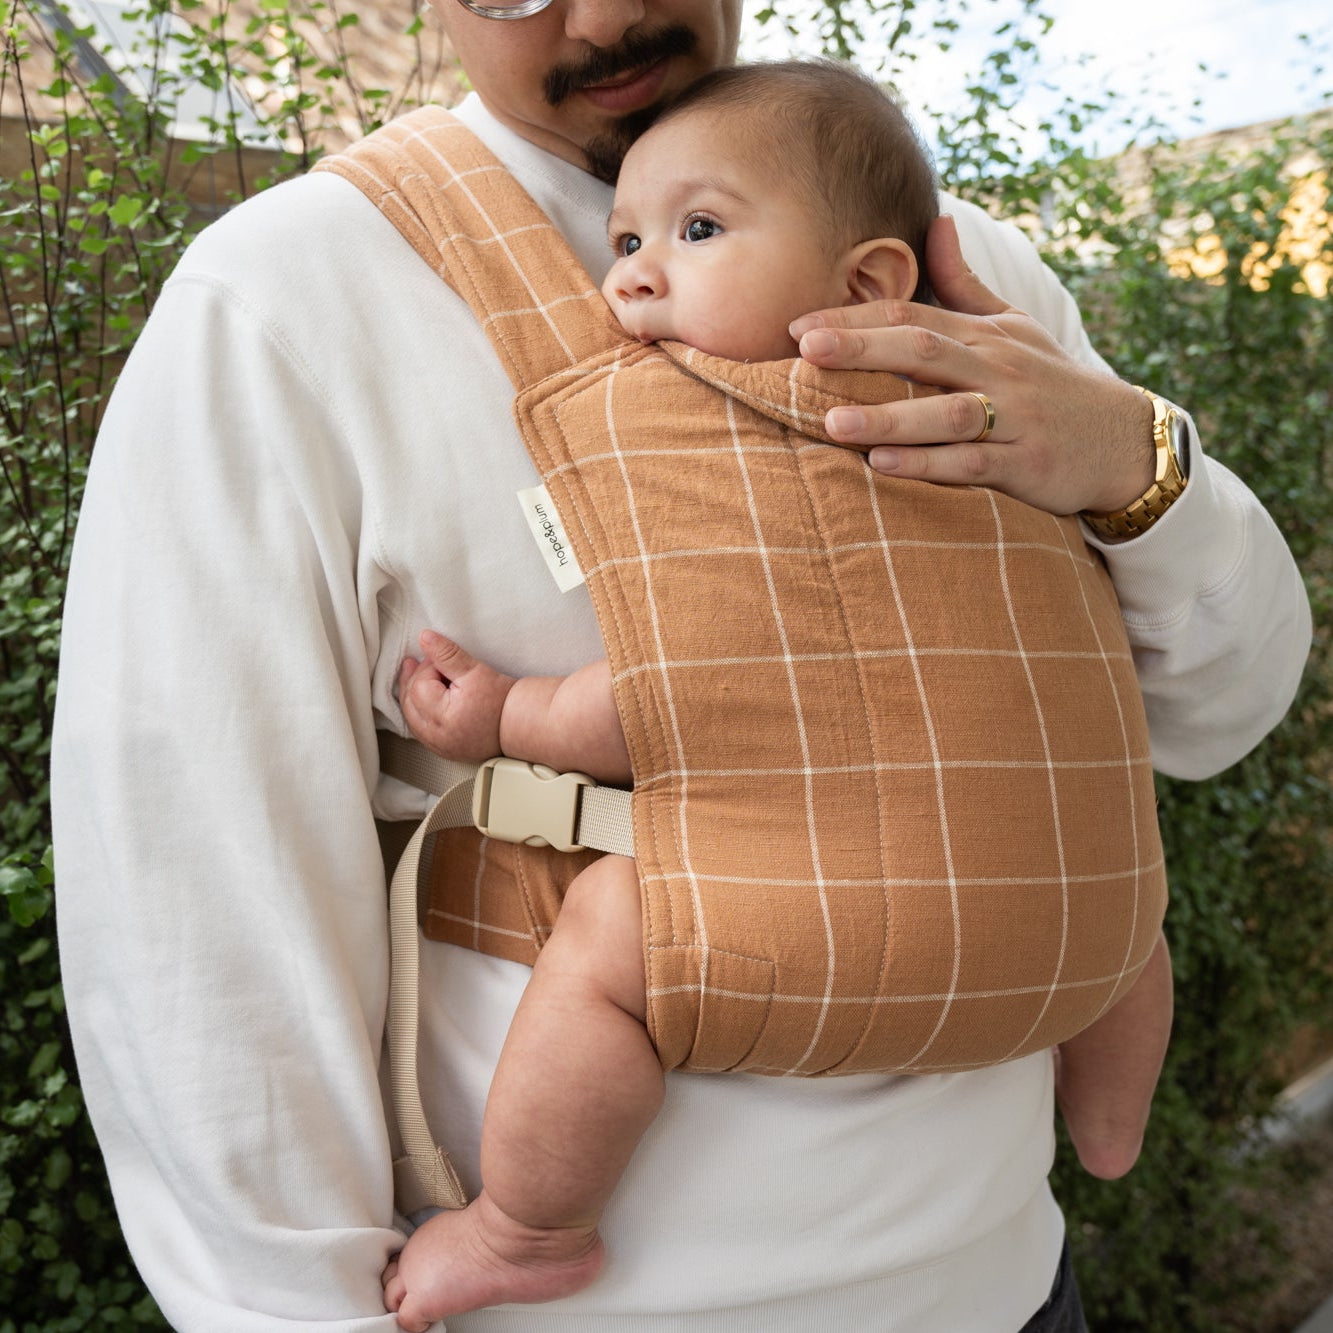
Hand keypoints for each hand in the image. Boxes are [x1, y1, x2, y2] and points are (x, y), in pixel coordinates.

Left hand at [398, 630, 514, 762]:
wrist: (520, 724)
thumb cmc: (502, 700)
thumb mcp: (475, 670)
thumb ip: (447, 653)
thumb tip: (424, 638)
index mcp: (443, 716)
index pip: (419, 685)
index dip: (428, 668)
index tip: (444, 662)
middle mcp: (437, 735)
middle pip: (410, 702)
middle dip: (416, 680)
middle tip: (427, 664)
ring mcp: (439, 746)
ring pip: (411, 718)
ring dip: (412, 696)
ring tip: (418, 677)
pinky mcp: (444, 750)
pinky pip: (421, 731)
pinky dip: (419, 714)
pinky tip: (424, 701)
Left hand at [790, 214, 1155, 516]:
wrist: (1124, 439)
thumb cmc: (1052, 381)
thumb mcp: (1014, 325)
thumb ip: (965, 282)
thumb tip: (935, 220)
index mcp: (984, 334)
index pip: (912, 316)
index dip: (855, 319)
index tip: (798, 327)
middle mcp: (997, 368)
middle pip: (923, 350)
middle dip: (861, 349)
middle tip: (803, 351)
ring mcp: (1012, 417)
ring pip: (944, 412)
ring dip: (887, 417)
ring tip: (830, 422)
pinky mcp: (1024, 464)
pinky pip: (970, 463)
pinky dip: (926, 465)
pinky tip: (883, 466)